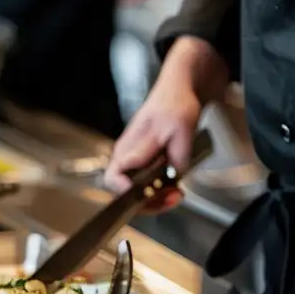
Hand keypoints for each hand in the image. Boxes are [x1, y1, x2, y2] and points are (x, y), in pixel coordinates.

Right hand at [103, 72, 200, 211]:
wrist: (180, 91)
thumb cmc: (175, 105)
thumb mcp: (179, 129)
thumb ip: (173, 156)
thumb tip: (167, 179)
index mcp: (128, 148)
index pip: (114, 179)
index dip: (126, 192)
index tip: (146, 195)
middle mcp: (126, 158)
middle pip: (126, 192)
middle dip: (149, 202)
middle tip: (173, 198)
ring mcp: (134, 161)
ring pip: (137, 192)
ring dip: (157, 199)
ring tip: (177, 193)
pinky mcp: (144, 163)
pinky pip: (146, 185)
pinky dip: (160, 191)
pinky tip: (174, 186)